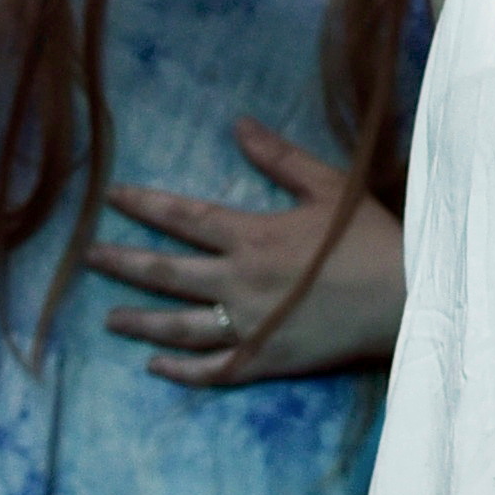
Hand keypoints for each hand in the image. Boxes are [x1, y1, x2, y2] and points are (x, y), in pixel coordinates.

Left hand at [87, 117, 402, 384]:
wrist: (407, 298)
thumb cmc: (370, 237)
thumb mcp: (329, 185)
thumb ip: (280, 157)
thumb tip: (238, 124)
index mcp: (253, 236)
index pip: (184, 217)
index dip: (144, 205)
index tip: (111, 197)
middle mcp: (240, 282)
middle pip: (167, 273)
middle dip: (123, 263)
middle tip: (88, 258)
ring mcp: (250, 326)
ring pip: (179, 326)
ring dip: (140, 321)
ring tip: (110, 318)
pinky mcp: (266, 360)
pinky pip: (213, 370)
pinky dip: (181, 371)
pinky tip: (156, 368)